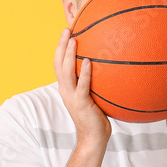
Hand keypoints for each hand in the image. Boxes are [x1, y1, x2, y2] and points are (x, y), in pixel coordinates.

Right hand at [54, 28, 110, 145]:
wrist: (93, 137)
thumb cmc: (96, 116)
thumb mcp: (94, 95)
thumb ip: (95, 81)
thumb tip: (108, 66)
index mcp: (66, 87)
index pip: (59, 64)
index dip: (60, 48)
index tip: (66, 32)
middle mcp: (65, 90)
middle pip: (58, 64)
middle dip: (61, 46)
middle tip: (66, 29)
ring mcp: (71, 97)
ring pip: (66, 73)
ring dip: (69, 56)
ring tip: (73, 40)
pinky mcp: (81, 104)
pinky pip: (82, 86)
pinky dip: (85, 73)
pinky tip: (90, 62)